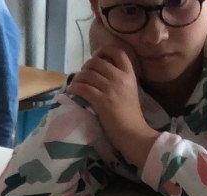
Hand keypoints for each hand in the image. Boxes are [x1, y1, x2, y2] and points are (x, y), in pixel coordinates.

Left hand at [68, 47, 156, 166]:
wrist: (134, 134)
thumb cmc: (131, 115)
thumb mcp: (130, 90)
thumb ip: (120, 79)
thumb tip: (99, 71)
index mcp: (129, 74)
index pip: (117, 51)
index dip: (104, 50)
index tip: (96, 56)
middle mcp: (120, 77)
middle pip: (97, 62)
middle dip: (86, 66)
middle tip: (82, 75)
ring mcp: (111, 89)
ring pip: (87, 74)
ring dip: (77, 78)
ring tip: (75, 84)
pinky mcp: (102, 101)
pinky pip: (83, 88)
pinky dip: (74, 89)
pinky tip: (72, 92)